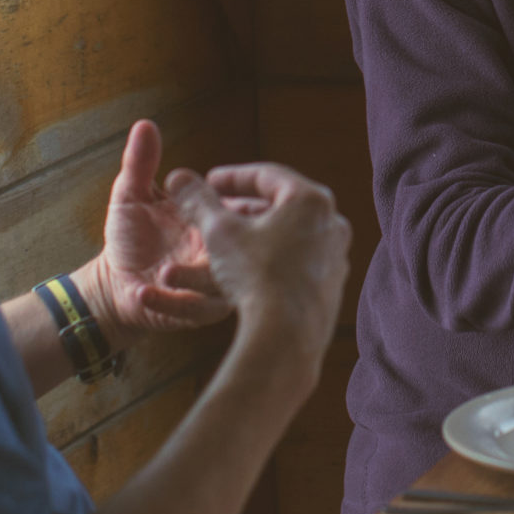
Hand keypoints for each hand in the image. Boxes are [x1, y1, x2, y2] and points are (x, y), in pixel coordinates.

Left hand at [84, 121, 230, 334]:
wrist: (114, 285)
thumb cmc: (130, 237)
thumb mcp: (133, 196)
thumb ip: (142, 163)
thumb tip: (145, 124)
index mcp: (217, 222)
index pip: (248, 209)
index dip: (242, 202)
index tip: (212, 195)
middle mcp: (224, 254)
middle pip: (249, 248)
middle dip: (233, 243)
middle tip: (197, 238)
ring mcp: (215, 284)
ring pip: (225, 282)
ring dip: (195, 277)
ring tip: (162, 270)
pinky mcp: (198, 311)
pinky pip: (195, 309)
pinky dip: (169, 300)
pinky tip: (144, 290)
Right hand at [163, 162, 350, 374]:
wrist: (286, 337)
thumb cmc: (256, 275)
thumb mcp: (219, 232)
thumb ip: (198, 201)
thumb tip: (178, 177)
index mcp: (311, 200)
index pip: (266, 176)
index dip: (231, 177)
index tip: (207, 181)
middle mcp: (332, 224)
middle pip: (281, 205)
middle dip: (243, 208)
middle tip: (215, 212)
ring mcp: (335, 257)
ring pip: (289, 235)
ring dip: (257, 234)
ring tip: (227, 242)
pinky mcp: (331, 286)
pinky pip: (298, 262)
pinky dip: (272, 259)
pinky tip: (248, 271)